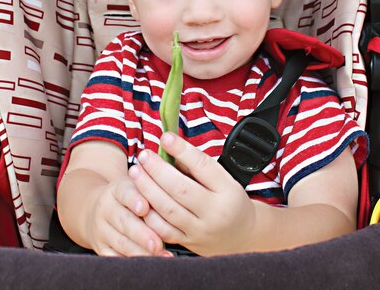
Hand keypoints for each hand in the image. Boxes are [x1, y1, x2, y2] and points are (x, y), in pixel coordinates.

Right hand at [84, 173, 170, 256]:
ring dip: (139, 251)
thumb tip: (171, 195)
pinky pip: (115, 257)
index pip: (125, 192)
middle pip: (123, 221)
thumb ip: (152, 189)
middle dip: (141, 234)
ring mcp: (101, 229)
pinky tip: (147, 264)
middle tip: (157, 243)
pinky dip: (132, 262)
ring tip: (157, 255)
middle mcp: (106, 208)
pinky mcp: (101, 247)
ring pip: (120, 242)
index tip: (145, 208)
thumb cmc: (130, 196)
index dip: (134, 200)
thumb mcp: (137, 185)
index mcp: (116, 189)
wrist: (102, 209)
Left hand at [128, 132, 255, 255]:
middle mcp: (215, 211)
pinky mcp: (189, 243)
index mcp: (227, 190)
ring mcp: (201, 230)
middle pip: (181, 188)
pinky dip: (149, 214)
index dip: (182, 150)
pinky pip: (163, 230)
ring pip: (169, 209)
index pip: (202, 166)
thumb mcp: (223, 179)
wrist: (243, 235)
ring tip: (136, 172)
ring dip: (148, 189)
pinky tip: (139, 198)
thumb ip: (197, 166)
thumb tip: (170, 147)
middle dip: (158, 170)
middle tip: (144, 155)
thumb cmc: (229, 199)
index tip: (165, 137)